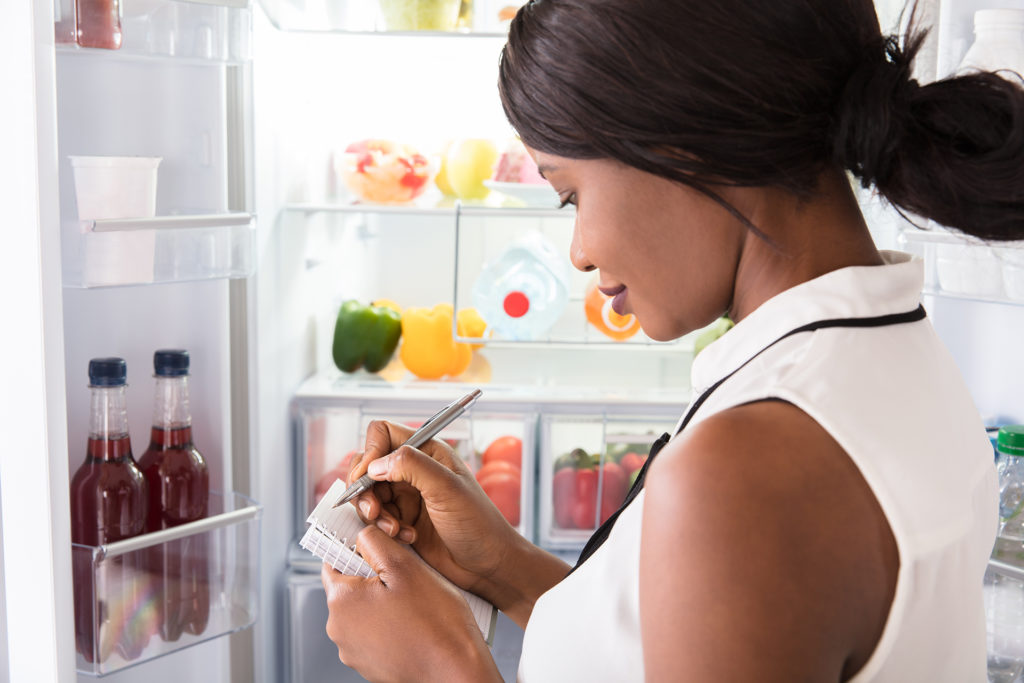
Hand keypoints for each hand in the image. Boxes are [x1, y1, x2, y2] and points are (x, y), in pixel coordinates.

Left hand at [321, 524, 500, 682]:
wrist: (455, 672)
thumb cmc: (436, 623)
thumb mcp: (405, 566)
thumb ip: (375, 542)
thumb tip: (361, 533)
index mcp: (341, 600)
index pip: (334, 560)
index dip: (357, 548)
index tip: (379, 546)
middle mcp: (339, 629)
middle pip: (351, 585)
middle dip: (375, 576)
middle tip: (407, 574)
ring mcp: (353, 651)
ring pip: (365, 609)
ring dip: (384, 600)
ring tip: (415, 602)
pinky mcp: (370, 665)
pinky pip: (375, 632)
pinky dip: (391, 623)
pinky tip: (415, 623)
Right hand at [347, 420, 519, 603]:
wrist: (487, 565)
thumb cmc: (478, 523)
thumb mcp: (447, 488)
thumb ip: (412, 466)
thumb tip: (375, 464)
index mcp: (427, 451)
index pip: (383, 434)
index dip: (370, 452)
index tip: (367, 477)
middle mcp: (414, 470)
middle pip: (368, 465)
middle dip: (365, 489)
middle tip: (374, 511)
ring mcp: (406, 495)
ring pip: (368, 494)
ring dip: (374, 513)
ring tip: (395, 530)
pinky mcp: (402, 519)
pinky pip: (375, 518)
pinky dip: (383, 528)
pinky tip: (406, 538)